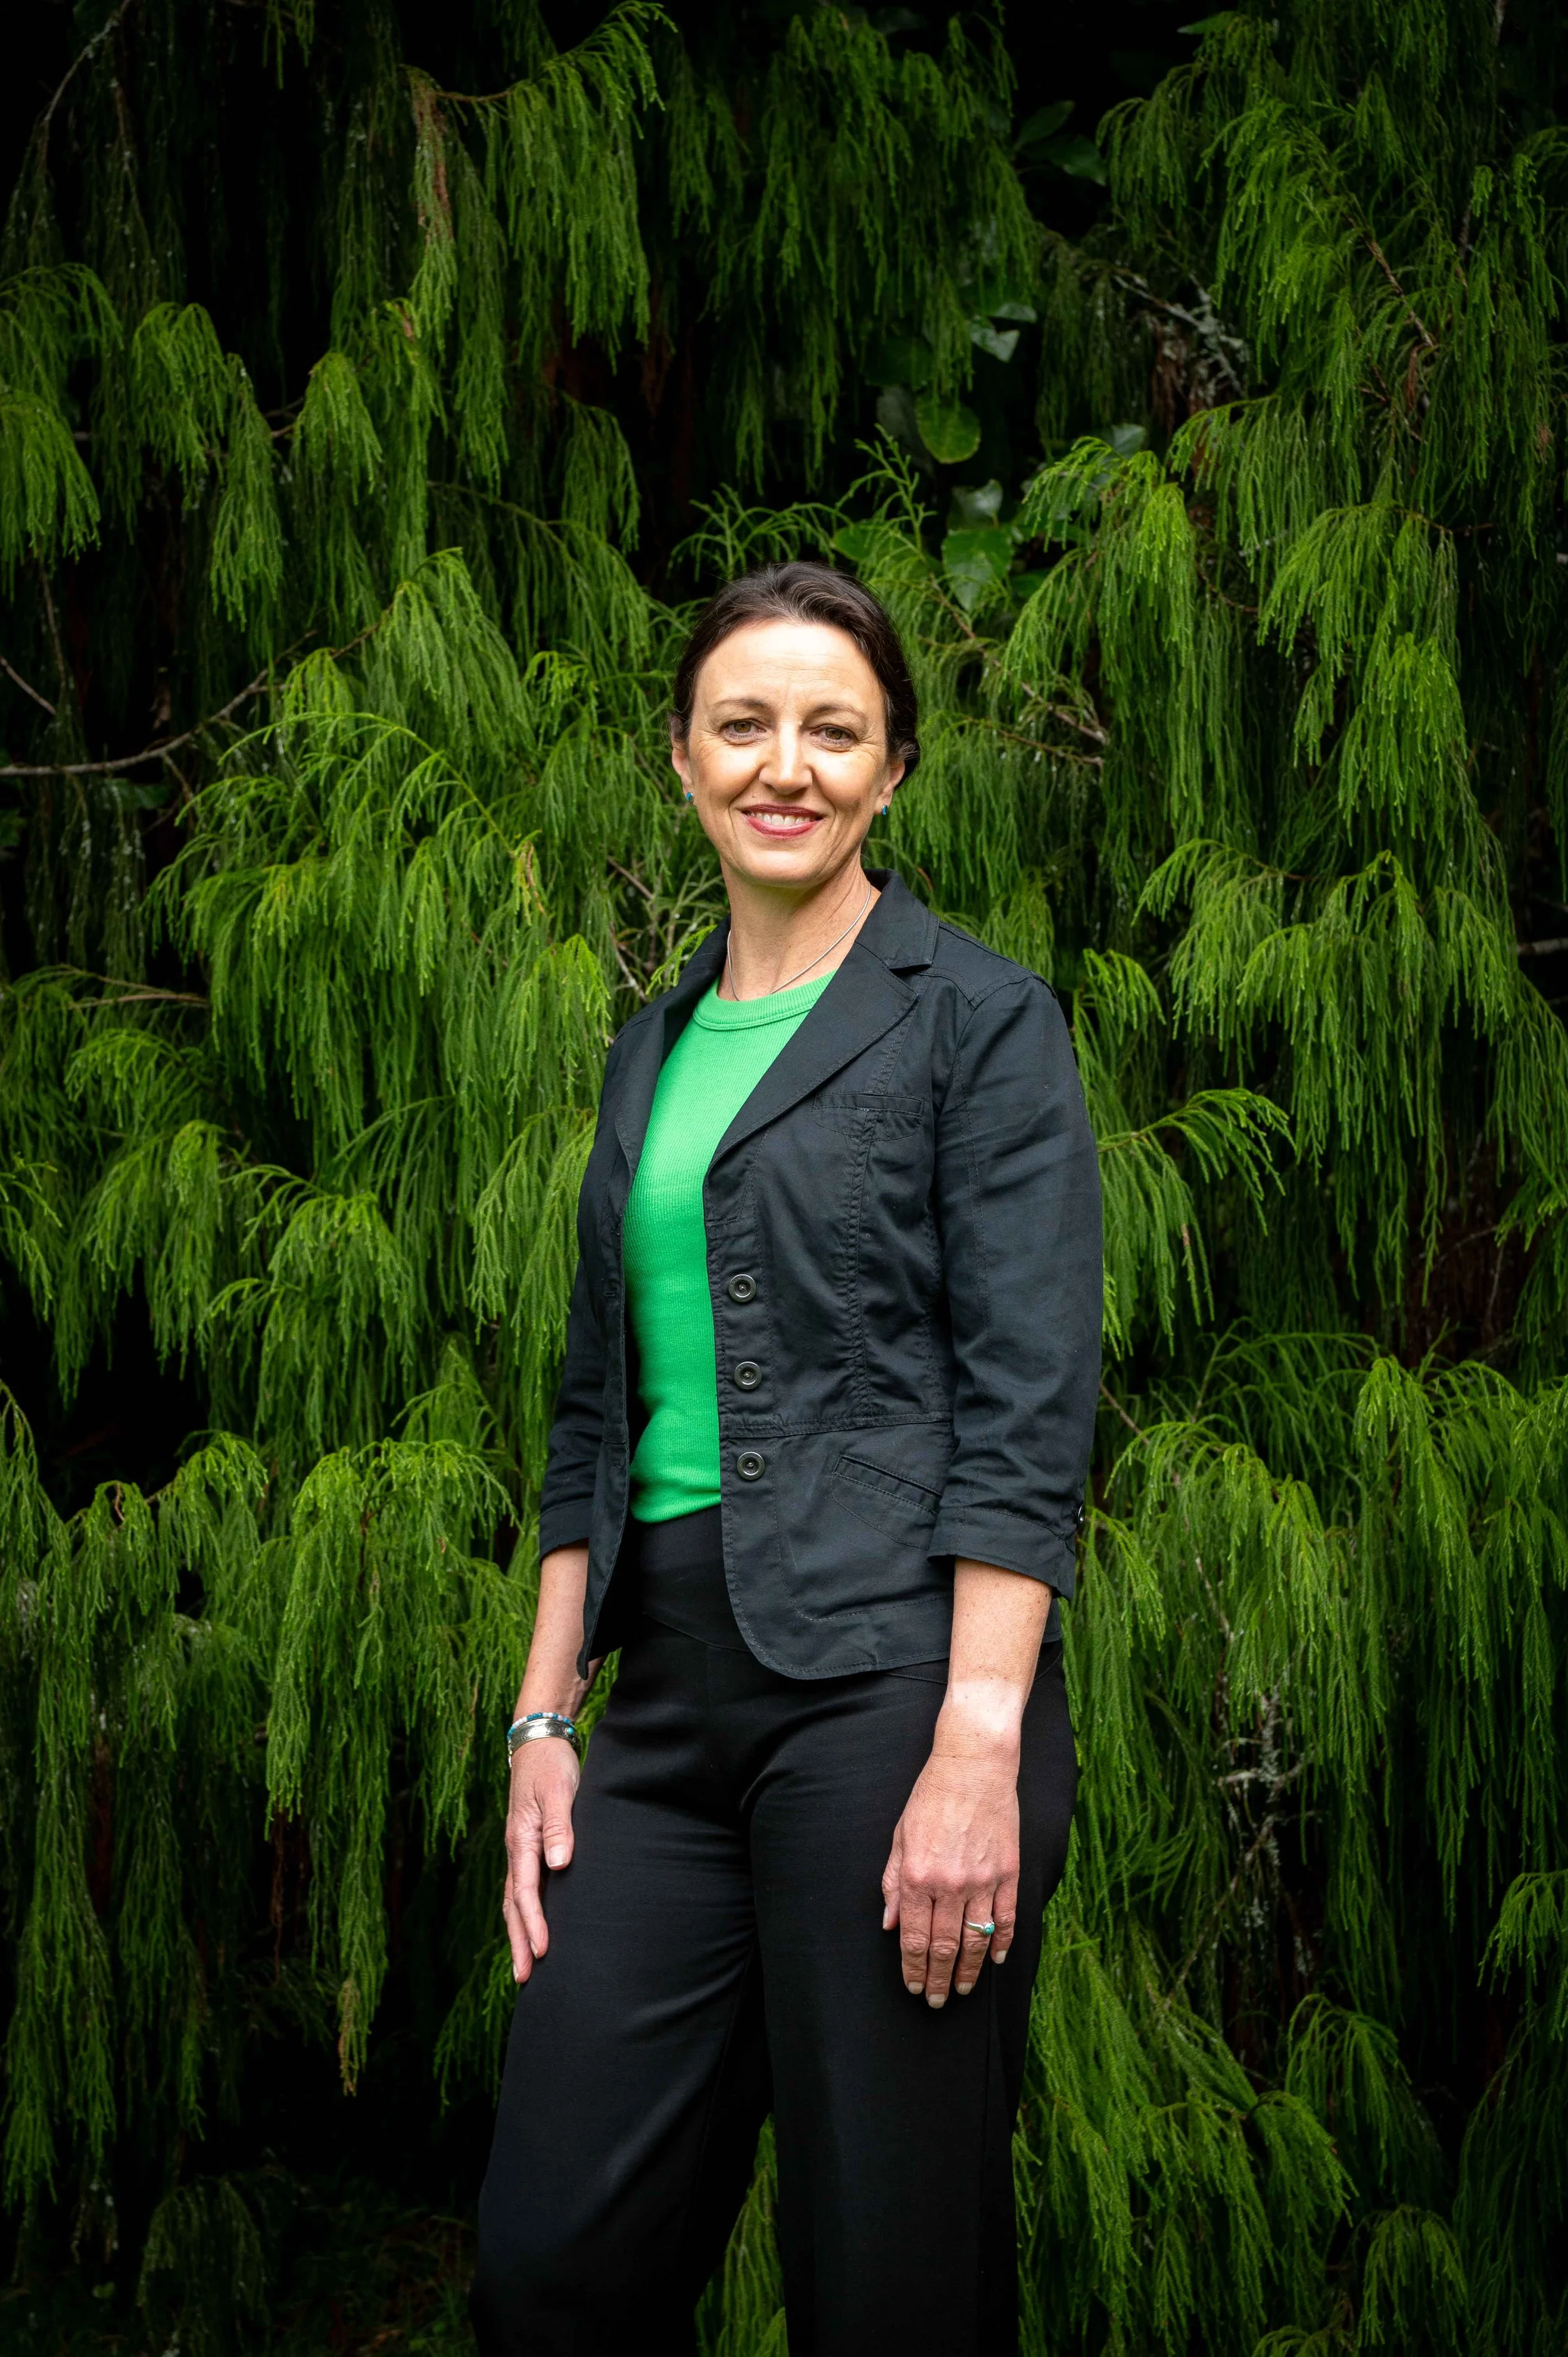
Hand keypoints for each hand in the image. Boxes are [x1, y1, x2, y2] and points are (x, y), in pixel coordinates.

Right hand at [503, 1737, 579, 1984]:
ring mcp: (520, 1848)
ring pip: (515, 1899)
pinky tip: (533, 1926)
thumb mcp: (558, 1791)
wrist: (539, 1741)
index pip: (525, 1890)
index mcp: (521, 1839)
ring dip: (518, 1932)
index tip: (544, 1951)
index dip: (534, 1922)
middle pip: (513, 1904)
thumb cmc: (551, 1765)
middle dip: (518, 1941)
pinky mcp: (529, 1844)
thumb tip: (559, 1864)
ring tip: (525, 1966)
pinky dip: (525, 1912)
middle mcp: (516, 1849)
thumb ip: (559, 1826)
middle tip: (524, 1979)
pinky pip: (523, 1886)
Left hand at [881, 1731, 1019, 2007]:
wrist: (973, 1764)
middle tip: (935, 2001)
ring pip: (976, 1941)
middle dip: (937, 1979)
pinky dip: (1002, 1943)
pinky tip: (997, 1960)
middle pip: (943, 1947)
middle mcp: (950, 1884)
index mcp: (918, 1876)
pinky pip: (1006, 1918)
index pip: (914, 1938)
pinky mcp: (1008, 1871)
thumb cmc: (930, 1797)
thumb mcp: (900, 1837)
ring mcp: (982, 1880)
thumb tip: (890, 1924)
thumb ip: (893, 1883)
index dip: (912, 1969)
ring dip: (969, 1971)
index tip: (912, 1988)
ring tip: (962, 1990)